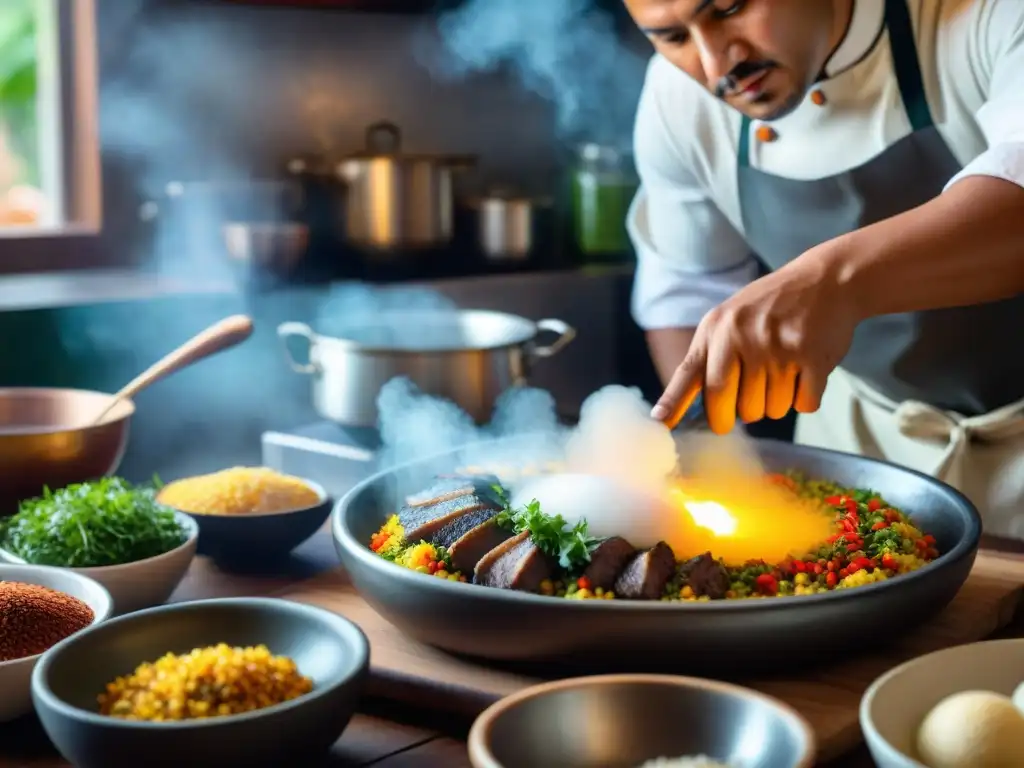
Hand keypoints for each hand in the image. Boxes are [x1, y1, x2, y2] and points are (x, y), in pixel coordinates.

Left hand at [650, 248, 862, 433]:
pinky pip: (803, 405)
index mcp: (717, 329)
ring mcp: (778, 347)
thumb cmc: (772, 306)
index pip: (690, 373)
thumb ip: (711, 357)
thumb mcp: (730, 318)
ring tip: (784, 370)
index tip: (659, 424)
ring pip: (770, 410)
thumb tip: (694, 410)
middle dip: (736, 415)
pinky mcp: (812, 357)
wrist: (827, 280)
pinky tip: (806, 371)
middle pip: (730, 405)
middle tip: (747, 402)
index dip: (673, 403)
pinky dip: (805, 398)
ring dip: (776, 403)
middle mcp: (742, 336)